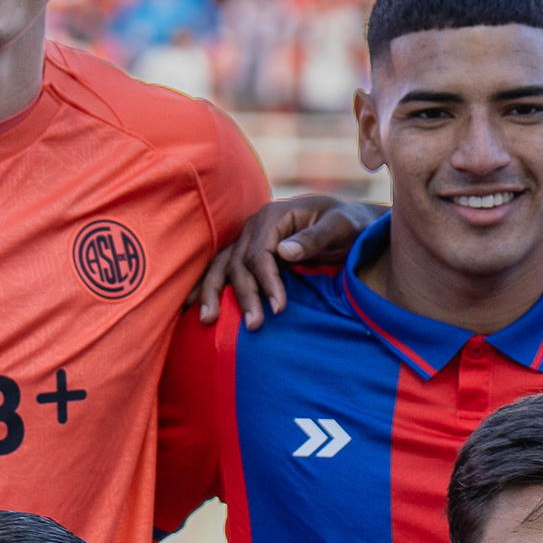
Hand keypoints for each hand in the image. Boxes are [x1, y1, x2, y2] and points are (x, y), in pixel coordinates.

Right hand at [197, 195, 362, 328]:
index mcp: (274, 216)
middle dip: (244, 296)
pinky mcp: (250, 252)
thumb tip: (284, 252)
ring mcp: (249, 239)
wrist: (348, 220)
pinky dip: (209, 285)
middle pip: (239, 262)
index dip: (267, 282)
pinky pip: (224, 268)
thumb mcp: (340, 226)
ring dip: (212, 292)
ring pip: (223, 265)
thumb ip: (315, 238)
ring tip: (206, 320)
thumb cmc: (348, 223)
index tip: (278, 308)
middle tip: (254, 326)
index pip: (260, 253)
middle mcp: (255, 226)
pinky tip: (195, 304)